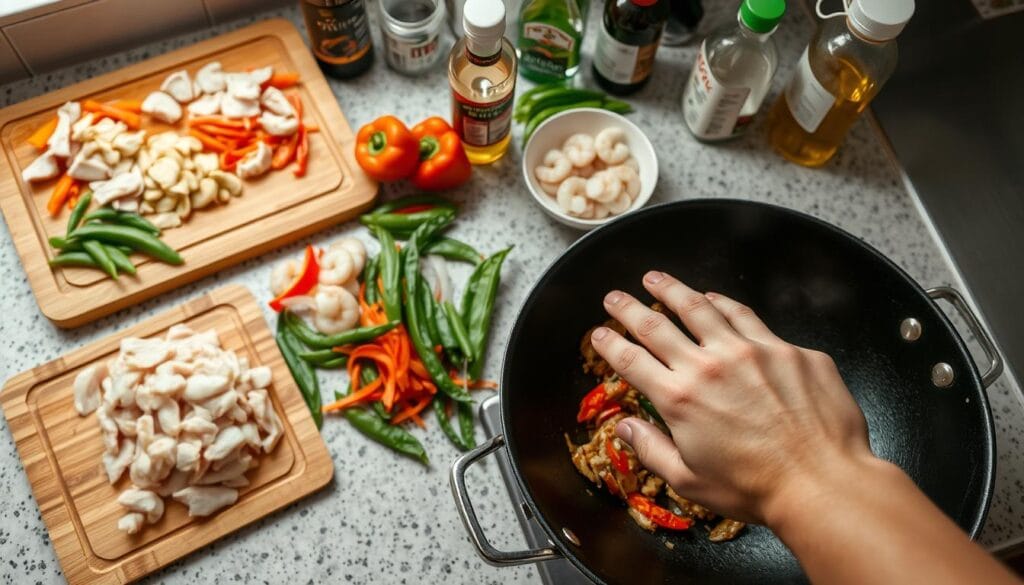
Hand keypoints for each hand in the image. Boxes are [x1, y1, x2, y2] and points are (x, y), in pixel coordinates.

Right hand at [590, 271, 878, 525]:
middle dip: (629, 307)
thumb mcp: (690, 480)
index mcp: (680, 399)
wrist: (822, 481)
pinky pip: (746, 316)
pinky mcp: (785, 349)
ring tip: (657, 279)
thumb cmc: (756, 490)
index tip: (599, 333)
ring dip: (673, 290)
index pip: (631, 361)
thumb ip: (652, 449)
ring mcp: (750, 351)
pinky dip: (723, 302)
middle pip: (657, 325)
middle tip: (615, 296)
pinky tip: (714, 297)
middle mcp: (709, 366)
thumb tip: (624, 428)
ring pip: (701, 308)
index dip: (610, 343)